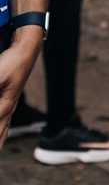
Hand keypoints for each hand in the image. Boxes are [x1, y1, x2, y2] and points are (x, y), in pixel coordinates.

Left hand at [0, 34, 42, 150]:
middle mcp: (7, 110)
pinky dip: (2, 136)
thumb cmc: (13, 61)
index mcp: (3, 106)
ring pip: (2, 133)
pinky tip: (2, 138)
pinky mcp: (9, 102)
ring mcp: (9, 107)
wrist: (26, 50)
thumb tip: (0, 102)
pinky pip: (4, 125)